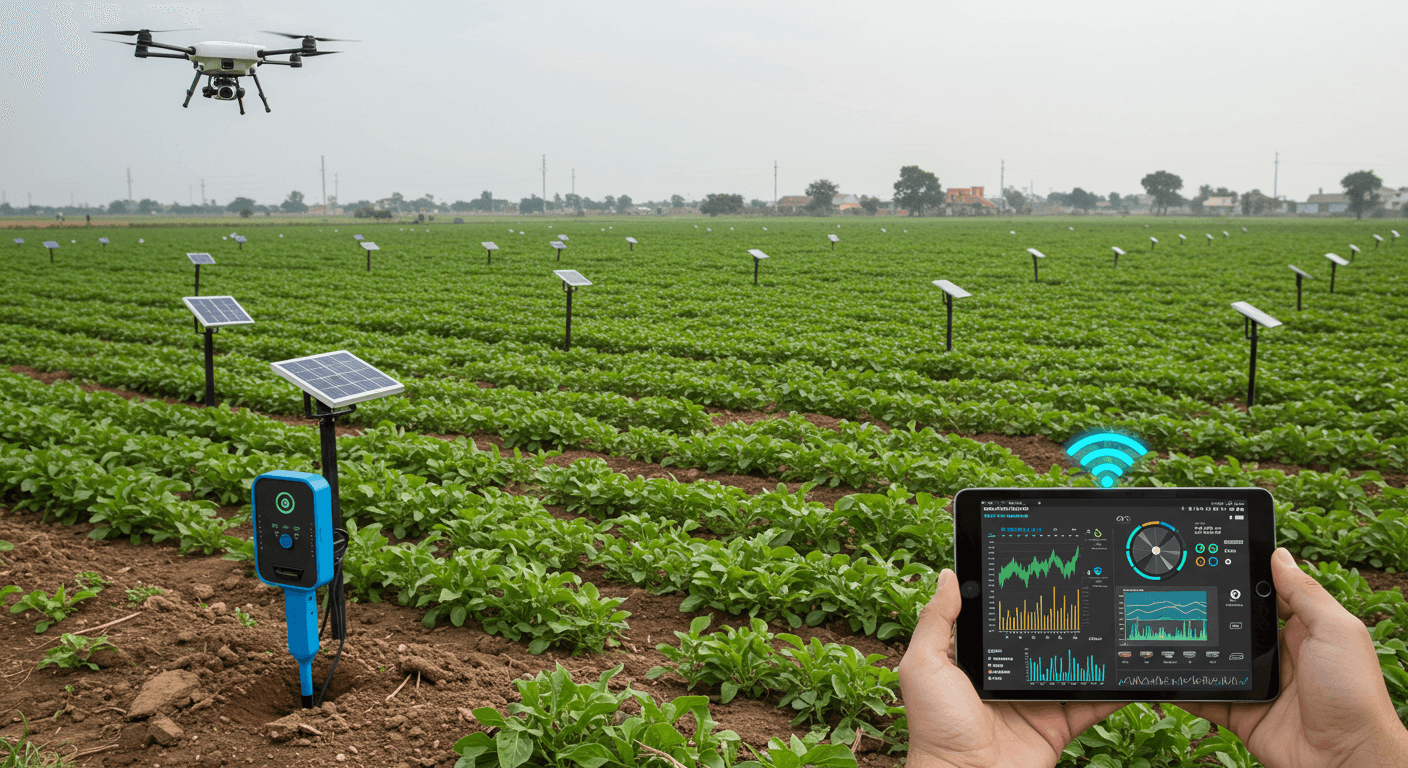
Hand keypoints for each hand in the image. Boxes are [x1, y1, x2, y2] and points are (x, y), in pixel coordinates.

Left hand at [897, 569, 1126, 767]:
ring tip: (1116, 620)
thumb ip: (936, 621)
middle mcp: (1008, 675)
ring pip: (1074, 667)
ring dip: (1095, 650)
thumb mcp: (924, 666)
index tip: (1041, 570)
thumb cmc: (936, 725)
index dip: (1018, 596)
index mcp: (978, 658)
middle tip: (1089, 589)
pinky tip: (1130, 668)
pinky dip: (1115, 690)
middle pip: (1044, 639)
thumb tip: (950, 576)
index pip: (1002, 618)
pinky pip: (1093, 703)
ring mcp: (1036, 699)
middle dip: (1065, 618)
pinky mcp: (1059, 724)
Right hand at [1181, 547, 1407, 767]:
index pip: (1267, 596)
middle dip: (1209, 613)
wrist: (1346, 761)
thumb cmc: (1352, 694)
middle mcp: (1279, 656)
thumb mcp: (1336, 632)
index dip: (1243, 579)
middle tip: (1176, 593)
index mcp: (1303, 631)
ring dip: (1192, 650)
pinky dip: (1184, 689)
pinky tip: (1164, 674)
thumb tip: (1279, 555)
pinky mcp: (1242, 714)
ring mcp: (1258, 685)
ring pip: (1215, 660)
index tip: (1211, 560)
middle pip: (1234, 627)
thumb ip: (1305, 594)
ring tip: (1162, 630)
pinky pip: (1205, 697)